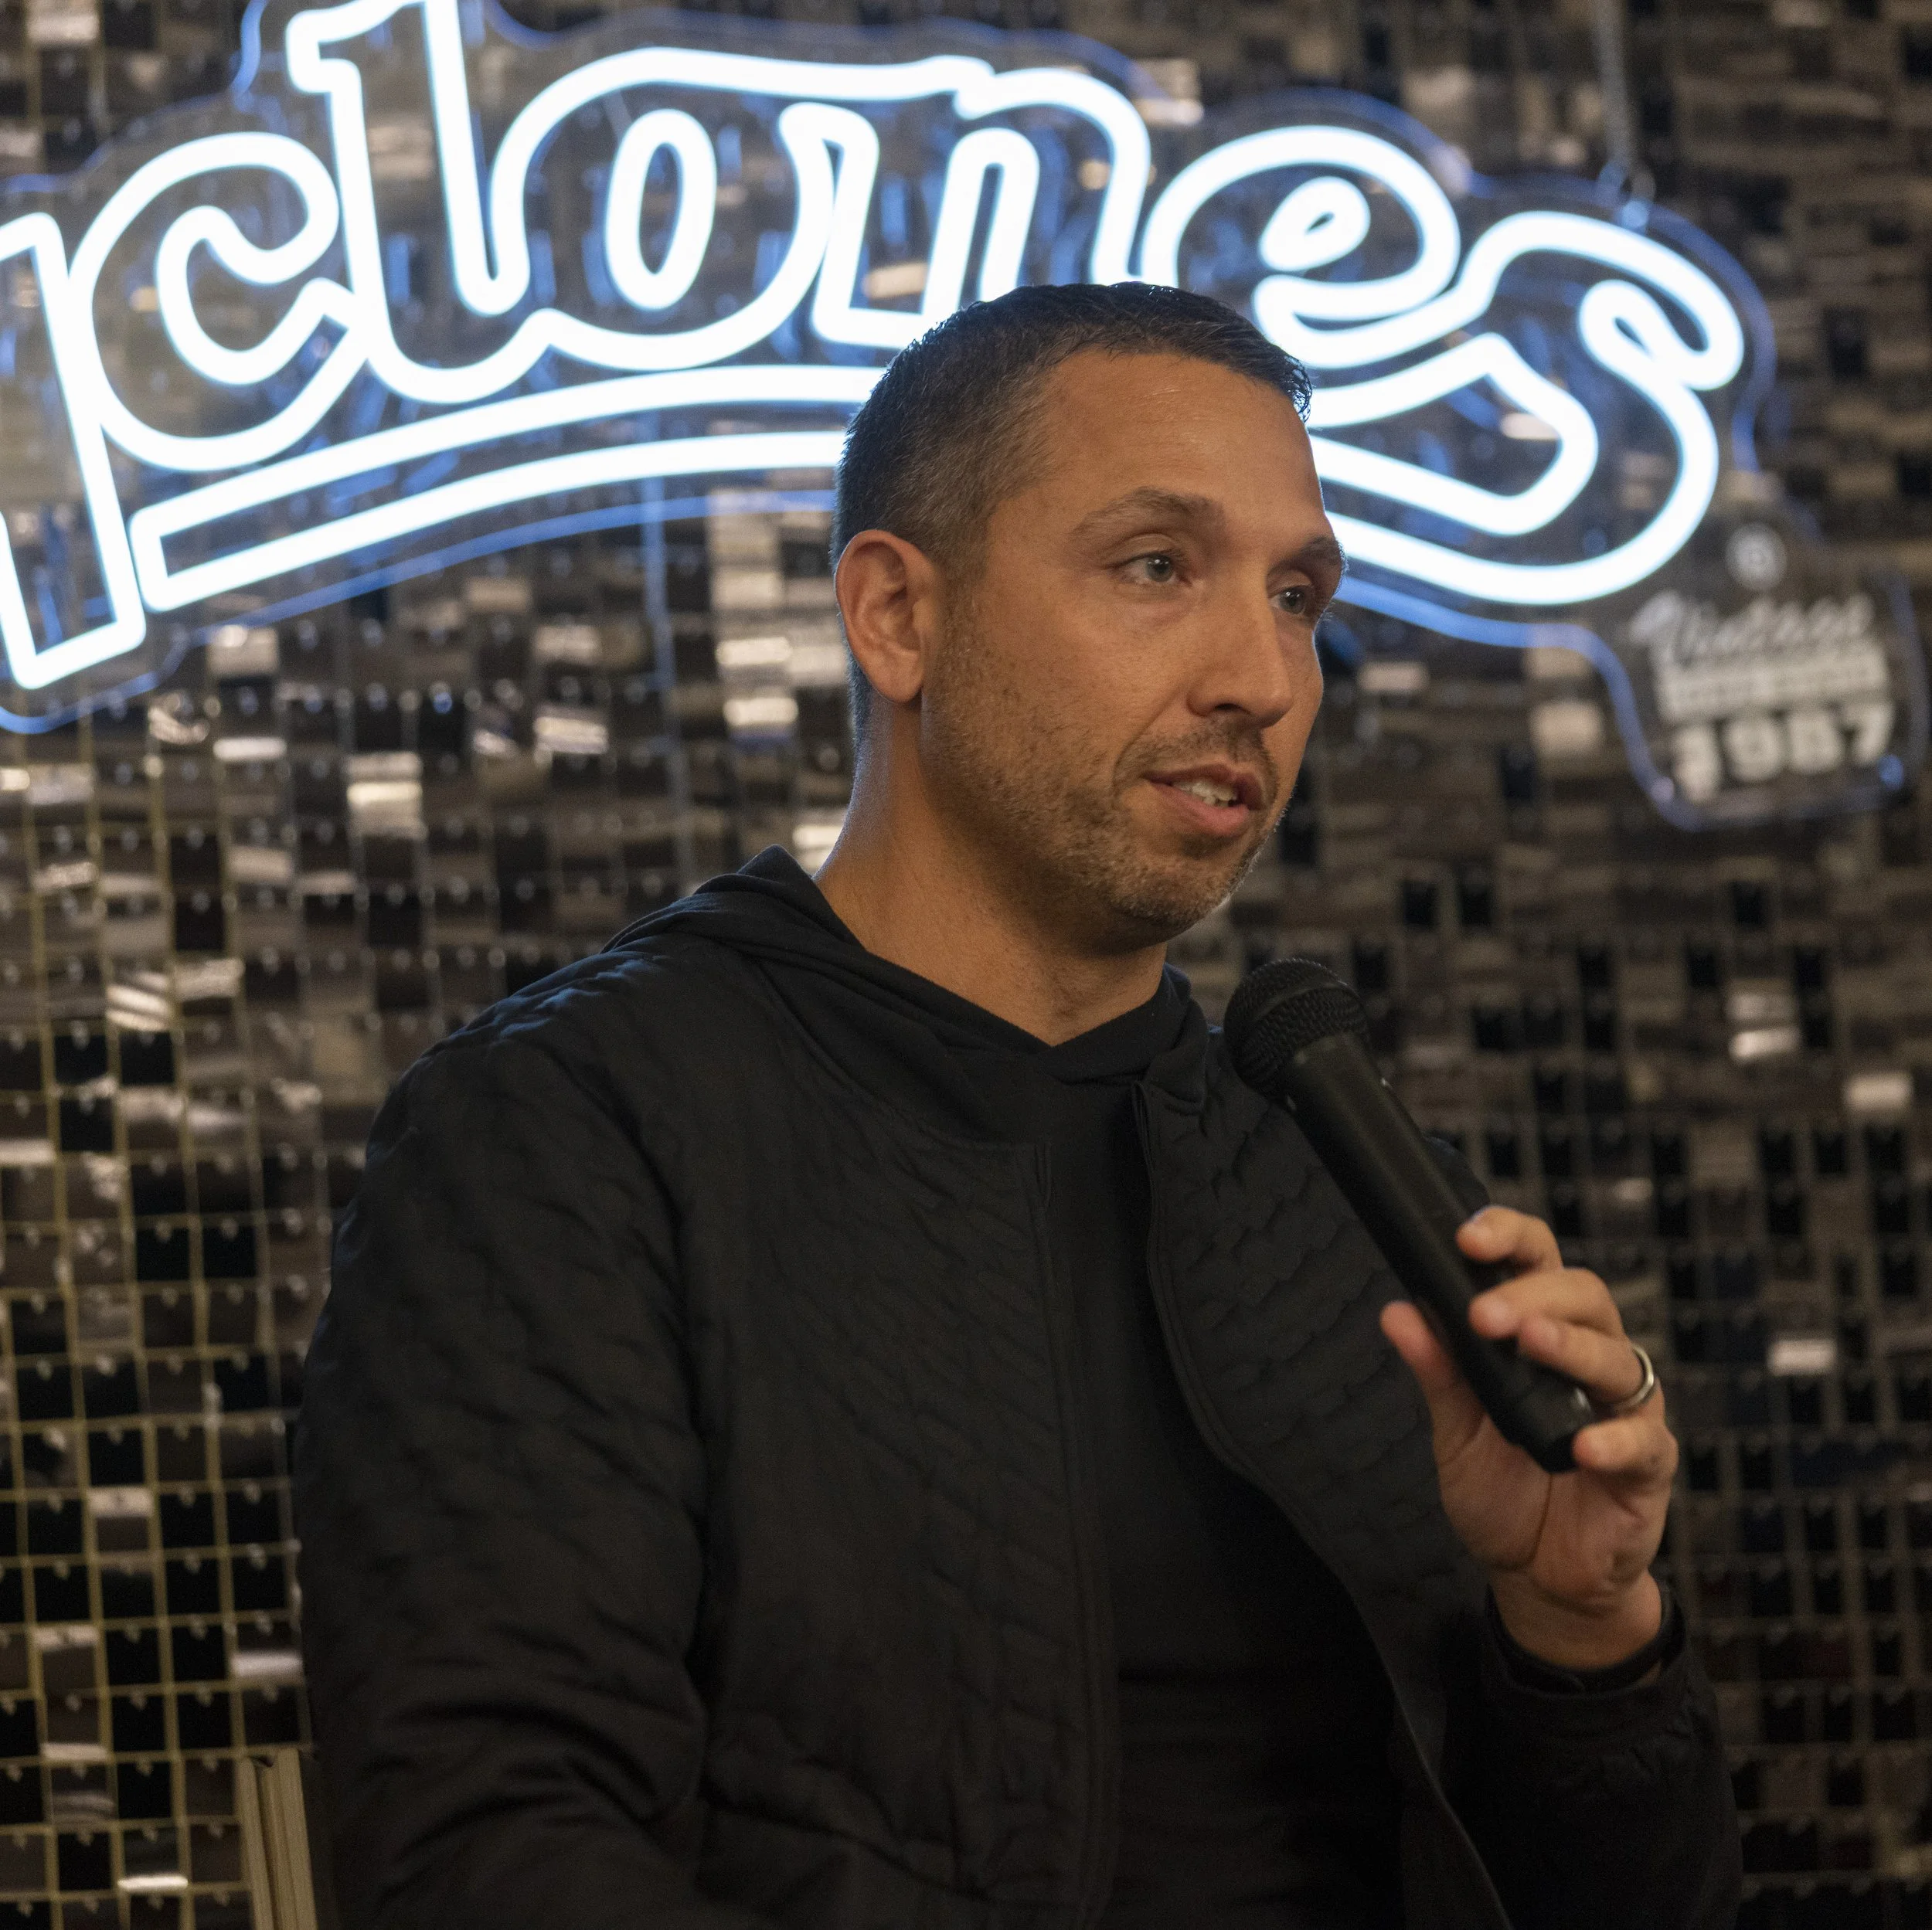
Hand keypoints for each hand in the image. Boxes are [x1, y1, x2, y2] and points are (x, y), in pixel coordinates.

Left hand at [1378, 1206, 1675, 1670]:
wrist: (1539, 1576)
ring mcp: (1625, 1409)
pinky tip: (1582, 1446)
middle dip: (1531, 1294)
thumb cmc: (1505, 1491)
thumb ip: (1437, 1372)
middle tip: (1484, 1314)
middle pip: (1583, 1295)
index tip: (1466, 1238)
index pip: (1536, 1264)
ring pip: (1616, 1357)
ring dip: (1570, 1346)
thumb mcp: (1456, 1431)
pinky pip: (1643, 1443)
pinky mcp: (1649, 1466)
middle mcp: (1590, 1358)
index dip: (1509, 1238)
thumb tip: (1398, 1312)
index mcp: (1542, 1335)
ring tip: (1530, 1345)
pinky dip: (1614, 1440)